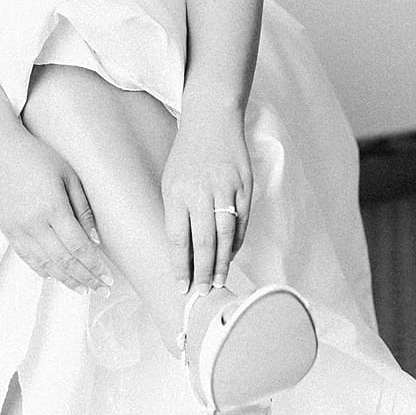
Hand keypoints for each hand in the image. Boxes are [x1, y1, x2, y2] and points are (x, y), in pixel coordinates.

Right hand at [0, 130, 113, 293]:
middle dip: (86, 279)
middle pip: (64, 261)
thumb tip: (96, 239)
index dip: (96, 266)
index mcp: (53, 207)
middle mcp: (34, 223)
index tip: (108, 278)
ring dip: (65, 280)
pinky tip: (55, 276)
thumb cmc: (38, 156)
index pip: (79, 247)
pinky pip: (26, 258)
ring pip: (45, 264)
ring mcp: (18, 229)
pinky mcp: (6, 230)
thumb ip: (83, 207)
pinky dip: (42, 270)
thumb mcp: (68, 174)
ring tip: (82, 290)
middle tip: (102, 290)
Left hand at [160, 106, 252, 292]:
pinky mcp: (244, 185)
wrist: (211, 120)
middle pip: (202, 242)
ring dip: (221, 262)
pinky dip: (236, 242)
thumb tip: (183, 252)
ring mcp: (224, 188)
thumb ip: (176, 214)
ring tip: (217, 282)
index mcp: (176, 192)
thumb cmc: (186, 156)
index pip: (177, 238)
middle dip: (202, 272)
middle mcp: (200, 191)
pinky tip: (230, 256)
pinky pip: (242, 221)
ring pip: (225, 235)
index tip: (181, 286)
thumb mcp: (170, 181)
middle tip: (201, 293)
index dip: (179, 265)